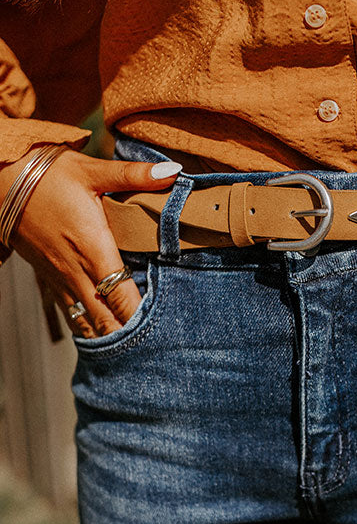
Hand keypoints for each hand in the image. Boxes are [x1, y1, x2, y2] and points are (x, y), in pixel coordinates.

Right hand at [0, 148, 181, 337]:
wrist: (3, 181)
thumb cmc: (50, 175)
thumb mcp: (94, 170)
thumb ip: (134, 174)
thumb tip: (173, 172)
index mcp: (94, 249)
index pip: (121, 296)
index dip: (141, 317)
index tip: (164, 329)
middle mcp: (77, 271)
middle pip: (106, 319)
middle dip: (130, 336)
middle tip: (157, 348)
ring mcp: (61, 278)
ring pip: (87, 322)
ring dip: (109, 336)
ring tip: (135, 352)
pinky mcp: (50, 278)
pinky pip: (71, 312)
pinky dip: (89, 327)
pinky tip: (103, 336)